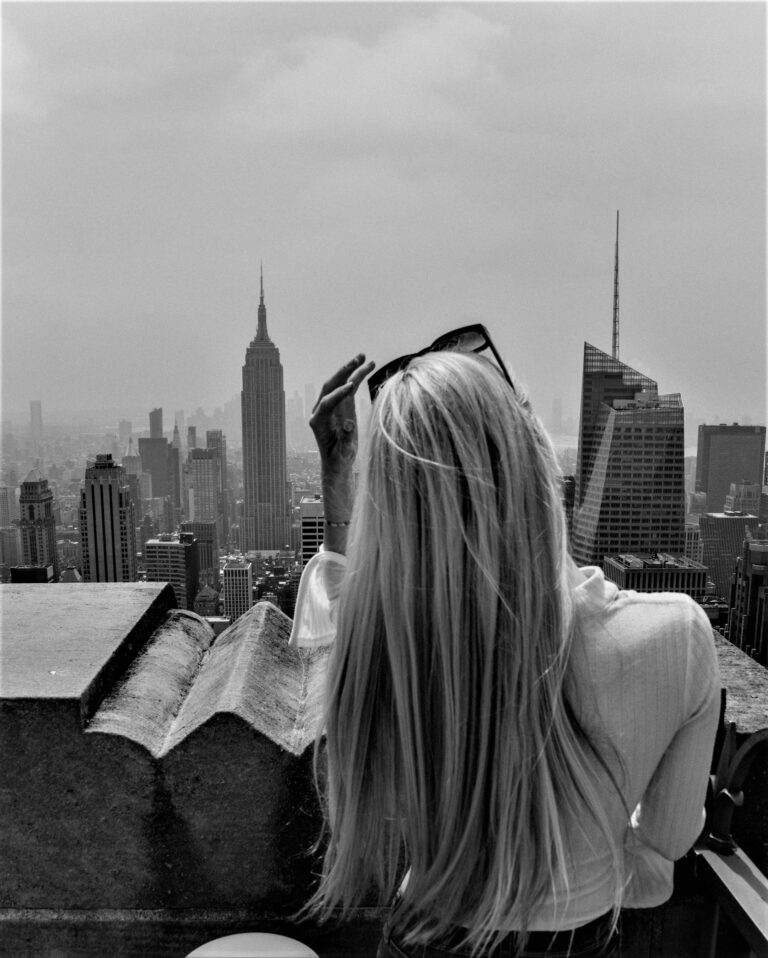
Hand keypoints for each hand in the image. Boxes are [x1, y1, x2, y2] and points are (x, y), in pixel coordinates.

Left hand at [310, 353, 374, 474]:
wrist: (338, 462)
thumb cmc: (339, 459)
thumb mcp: (343, 452)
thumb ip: (346, 439)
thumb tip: (350, 425)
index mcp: (317, 421)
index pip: (326, 402)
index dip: (338, 394)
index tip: (352, 386)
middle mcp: (321, 409)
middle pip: (330, 386)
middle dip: (343, 372)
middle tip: (356, 361)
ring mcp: (332, 405)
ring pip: (340, 382)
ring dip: (351, 369)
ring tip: (364, 356)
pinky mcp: (342, 404)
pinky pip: (349, 387)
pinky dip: (358, 376)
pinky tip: (368, 366)